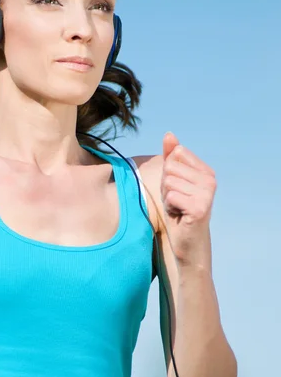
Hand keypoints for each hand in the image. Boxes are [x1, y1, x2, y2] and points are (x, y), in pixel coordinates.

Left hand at [161, 132, 216, 267]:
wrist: (187, 242)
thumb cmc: (179, 211)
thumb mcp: (172, 180)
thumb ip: (171, 157)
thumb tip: (169, 134)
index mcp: (206, 171)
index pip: (176, 154)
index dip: (169, 173)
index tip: (178, 190)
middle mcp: (210, 180)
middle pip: (170, 167)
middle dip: (166, 186)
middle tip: (177, 201)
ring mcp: (207, 194)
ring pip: (168, 182)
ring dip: (167, 198)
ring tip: (178, 208)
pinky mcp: (199, 207)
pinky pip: (170, 196)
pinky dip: (169, 208)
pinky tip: (179, 216)